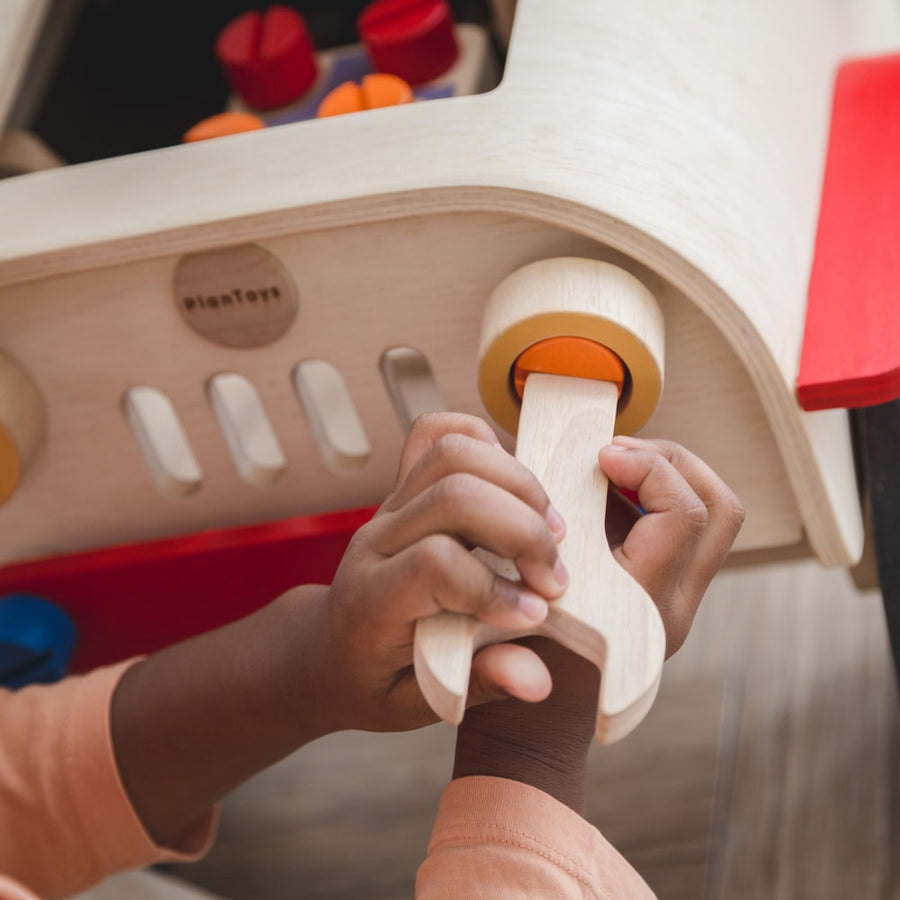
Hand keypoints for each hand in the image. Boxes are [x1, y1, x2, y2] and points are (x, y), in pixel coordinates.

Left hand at [303, 412, 569, 733]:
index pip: (435, 564)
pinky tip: (514, 489)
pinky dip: (484, 444)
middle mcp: (375, 541)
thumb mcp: (418, 703)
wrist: (328, 650)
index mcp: (372, 601)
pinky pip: (436, 434)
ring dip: (518, 483)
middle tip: (554, 575)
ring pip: (450, 453)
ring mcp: (387, 506)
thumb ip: (478, 684)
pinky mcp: (401, 487)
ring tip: (549, 530)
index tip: (534, 614)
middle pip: (452, 496)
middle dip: (522, 530)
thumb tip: (537, 679)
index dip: (494, 587)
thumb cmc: (374, 681)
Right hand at [454, 436, 743, 810]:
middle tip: (614, 453)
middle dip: (670, 461)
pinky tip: (603, 490)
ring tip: (611, 465)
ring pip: (711, 515)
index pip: (683, 517)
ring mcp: (672, 603)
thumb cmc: (508, 679)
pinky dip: (651, 495)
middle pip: (717, 508)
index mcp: (639, 613)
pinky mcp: (660, 595)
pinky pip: (684, 527)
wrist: (531, 734)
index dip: (649, 469)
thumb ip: (509, 612)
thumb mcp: (499, 635)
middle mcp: (669, 608)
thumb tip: (530, 578)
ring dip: (665, 475)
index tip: (600, 457)